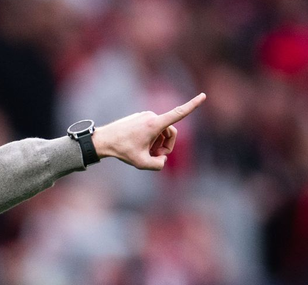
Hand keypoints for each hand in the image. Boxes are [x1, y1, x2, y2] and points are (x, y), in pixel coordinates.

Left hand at [92, 92, 206, 170]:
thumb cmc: (122, 151)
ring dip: (158, 143)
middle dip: (167, 146)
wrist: (104, 140)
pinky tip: (140, 147)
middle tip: (156, 157)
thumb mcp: (141, 164)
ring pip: (162, 131)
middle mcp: (152, 116)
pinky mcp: (141, 117)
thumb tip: (163, 159)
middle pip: (171, 132)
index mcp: (155, 124)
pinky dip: (151, 139)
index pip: (178, 113)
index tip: (203, 96)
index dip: (192, 105)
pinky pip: (153, 129)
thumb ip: (158, 165)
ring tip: (146, 153)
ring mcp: (146, 115)